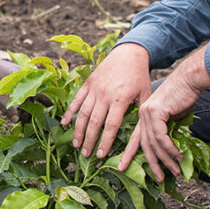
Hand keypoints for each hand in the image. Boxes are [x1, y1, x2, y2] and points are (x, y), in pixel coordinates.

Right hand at [61, 43, 151, 158]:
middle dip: (89, 140)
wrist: (129, 53)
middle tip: (86, 155)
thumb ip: (141, 114)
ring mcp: (94, 88)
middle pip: (93, 122)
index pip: (110, 126)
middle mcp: (104, 94)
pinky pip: (76, 99)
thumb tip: (141, 138)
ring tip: (76, 145)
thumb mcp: (146, 96)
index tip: (101, 155)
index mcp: (120, 99)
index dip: (104, 142)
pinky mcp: (88, 82)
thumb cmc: (139, 77)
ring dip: (78, 130)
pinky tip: (64, 124)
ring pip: (82, 113)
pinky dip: (69, 112)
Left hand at [119, 50, 209, 181]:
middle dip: (151, 163)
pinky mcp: (156, 112)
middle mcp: (143, 114)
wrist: (190, 80)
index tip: (122, 167)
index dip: (128, 153)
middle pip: (142, 143)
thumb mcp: (174, 117)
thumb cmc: (184, 96)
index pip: (134, 137)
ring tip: (175, 170)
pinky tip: (178, 156)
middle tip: (158, 178)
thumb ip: (168, 130)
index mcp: (144, 115)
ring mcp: (148, 113)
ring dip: (166, 159)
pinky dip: (170, 149)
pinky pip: (161, 137)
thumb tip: (169, 147)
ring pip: (153, 143)